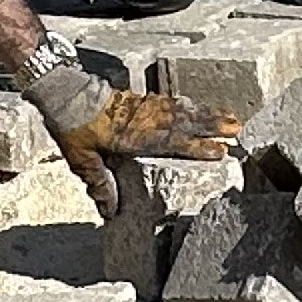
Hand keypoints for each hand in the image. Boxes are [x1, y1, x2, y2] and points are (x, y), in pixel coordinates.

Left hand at [25, 59, 238, 214]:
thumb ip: (99, 183)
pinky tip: (195, 106)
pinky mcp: (137, 99)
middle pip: (184, 122)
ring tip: (229, 116)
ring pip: (180, 110)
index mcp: (133, 136)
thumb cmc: (71, 126)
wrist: (62, 90)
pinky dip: (186, 104)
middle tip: (238, 129)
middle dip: (212, 126)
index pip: (172, 142)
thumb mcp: (81, 159)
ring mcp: (142, 107)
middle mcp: (143, 120)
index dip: (198, 147)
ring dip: (205, 113)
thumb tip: (111, 211)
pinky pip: (169, 102)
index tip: (220, 151)